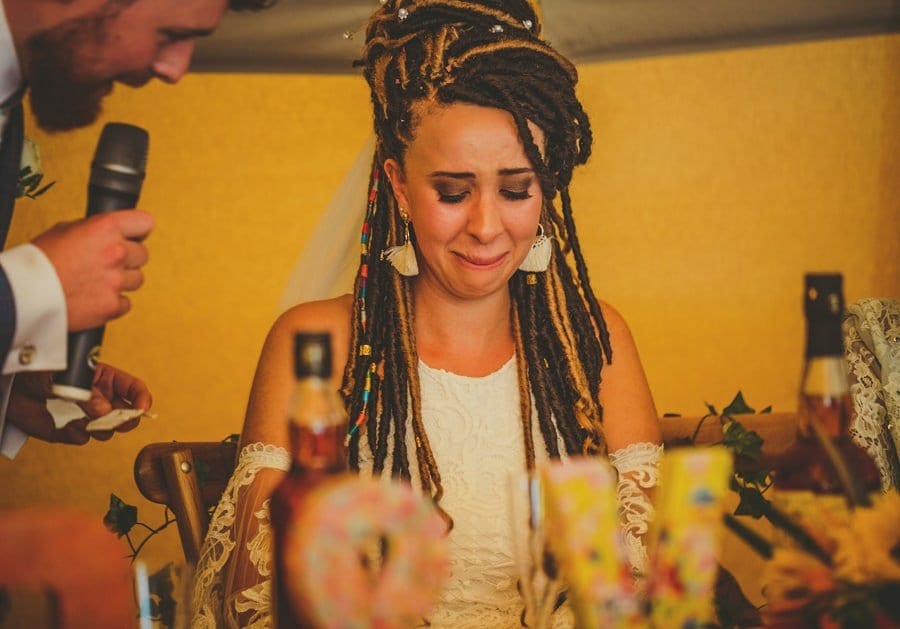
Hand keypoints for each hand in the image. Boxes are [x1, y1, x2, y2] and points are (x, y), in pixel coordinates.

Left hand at [7, 363, 152, 444]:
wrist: (6, 381)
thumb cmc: (36, 366)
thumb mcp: (66, 374)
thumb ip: (87, 393)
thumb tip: (105, 411)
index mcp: (102, 377)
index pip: (132, 388)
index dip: (141, 398)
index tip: (142, 409)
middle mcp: (96, 397)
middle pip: (125, 413)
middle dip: (124, 420)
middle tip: (116, 422)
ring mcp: (82, 414)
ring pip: (106, 430)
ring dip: (101, 430)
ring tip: (87, 424)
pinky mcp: (65, 430)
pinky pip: (80, 439)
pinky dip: (76, 436)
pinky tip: (68, 427)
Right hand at [32, 210, 153, 331]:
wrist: (26, 293)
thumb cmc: (40, 261)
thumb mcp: (65, 229)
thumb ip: (95, 230)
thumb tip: (110, 234)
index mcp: (105, 228)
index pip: (145, 223)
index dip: (137, 231)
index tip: (133, 236)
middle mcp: (116, 252)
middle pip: (143, 254)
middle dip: (128, 258)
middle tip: (107, 262)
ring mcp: (117, 280)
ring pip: (137, 279)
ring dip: (122, 280)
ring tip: (97, 281)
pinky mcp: (113, 305)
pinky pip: (126, 302)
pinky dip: (114, 302)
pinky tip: (95, 297)